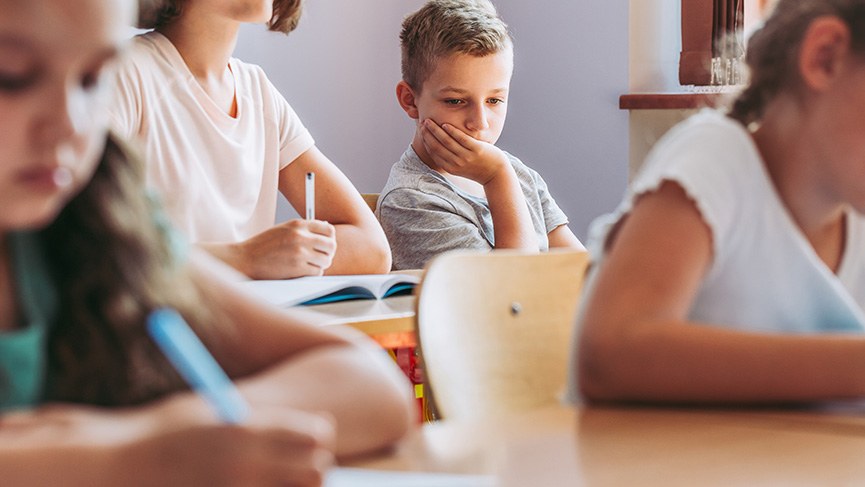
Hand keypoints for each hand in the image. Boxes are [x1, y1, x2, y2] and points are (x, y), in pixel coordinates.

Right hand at [131, 403, 335, 486]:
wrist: (112, 473)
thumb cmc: (158, 436)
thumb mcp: (208, 412)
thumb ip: (256, 421)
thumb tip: (307, 429)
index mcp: (244, 431)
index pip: (315, 433)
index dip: (316, 434)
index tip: (310, 437)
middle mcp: (245, 467)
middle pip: (316, 471)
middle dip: (312, 466)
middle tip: (298, 465)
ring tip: (269, 480)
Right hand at [238, 219, 336, 278]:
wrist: (246, 259)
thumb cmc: (264, 245)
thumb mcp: (283, 229)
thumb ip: (303, 229)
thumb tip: (326, 229)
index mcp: (297, 224)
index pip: (328, 229)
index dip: (330, 238)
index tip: (325, 243)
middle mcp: (301, 236)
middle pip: (331, 245)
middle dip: (328, 252)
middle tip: (322, 256)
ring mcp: (300, 252)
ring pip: (326, 260)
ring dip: (321, 264)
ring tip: (311, 264)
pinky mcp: (297, 268)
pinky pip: (317, 272)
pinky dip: (313, 273)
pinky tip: (304, 271)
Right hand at [419, 119, 509, 184]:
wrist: (496, 174)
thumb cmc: (478, 168)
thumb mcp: (461, 167)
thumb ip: (450, 159)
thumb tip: (438, 148)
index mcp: (451, 168)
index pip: (434, 153)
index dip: (426, 141)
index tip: (422, 131)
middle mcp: (457, 163)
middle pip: (438, 146)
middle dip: (428, 134)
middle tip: (422, 123)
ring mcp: (467, 157)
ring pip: (447, 142)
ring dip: (436, 130)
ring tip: (430, 121)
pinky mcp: (477, 150)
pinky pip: (462, 139)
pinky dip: (453, 131)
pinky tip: (445, 124)